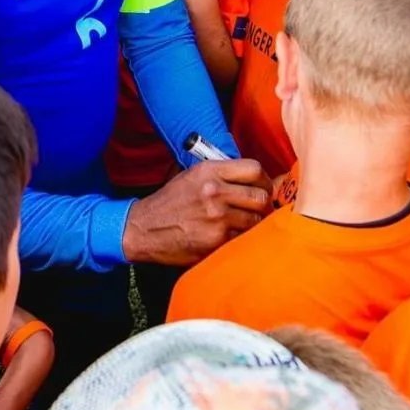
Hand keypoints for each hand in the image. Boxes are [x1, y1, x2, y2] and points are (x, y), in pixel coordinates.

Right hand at [122, 157, 271, 265]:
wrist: (144, 229)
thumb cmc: (170, 202)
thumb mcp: (192, 176)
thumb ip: (221, 174)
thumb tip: (256, 179)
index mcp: (209, 171)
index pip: (254, 169)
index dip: (265, 179)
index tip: (264, 187)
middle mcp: (215, 191)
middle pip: (261, 196)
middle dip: (264, 204)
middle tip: (258, 209)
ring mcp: (217, 217)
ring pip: (256, 220)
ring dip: (253, 223)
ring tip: (242, 223)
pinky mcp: (216, 240)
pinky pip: (243, 238)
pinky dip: (241, 238)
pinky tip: (230, 236)